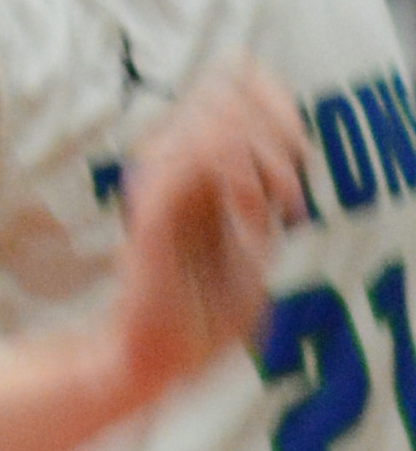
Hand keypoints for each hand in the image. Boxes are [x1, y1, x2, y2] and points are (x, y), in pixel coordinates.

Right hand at [105, 57, 306, 411]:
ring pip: (213, 122)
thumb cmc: (201, 314)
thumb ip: (260, 196)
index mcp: (190, 165)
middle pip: (221, 95)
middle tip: (289, 188)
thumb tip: (283, 152)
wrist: (158, 361)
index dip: (267, 95)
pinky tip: (252, 209)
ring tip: (274, 206)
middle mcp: (168, 163)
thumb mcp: (250, 246)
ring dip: (261, 159)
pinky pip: (195, 160)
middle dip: (273, 131)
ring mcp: (156, 183)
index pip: (223, 89)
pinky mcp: (151, 210)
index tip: (299, 143)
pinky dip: (236, 175)